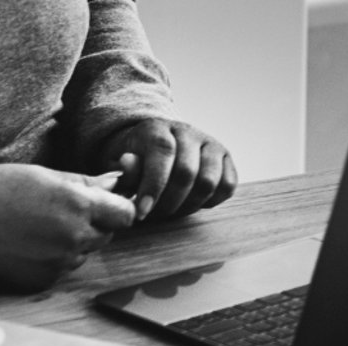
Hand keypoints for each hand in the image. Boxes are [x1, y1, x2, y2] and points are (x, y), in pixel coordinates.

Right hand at [0, 164, 134, 289]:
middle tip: (60, 212)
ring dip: (71, 242)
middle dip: (93, 224)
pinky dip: (51, 260)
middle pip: (106, 235)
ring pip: (83, 254)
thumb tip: (115, 183)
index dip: (118, 209)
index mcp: (78, 205)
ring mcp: (60, 262)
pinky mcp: (44, 281)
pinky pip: (62, 270)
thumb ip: (84, 183)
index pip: (125, 214)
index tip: (107, 206)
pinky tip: (26, 245)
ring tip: (36, 227)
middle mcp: (74, 237)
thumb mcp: (42, 175)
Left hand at [101, 119, 238, 221]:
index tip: (143, 211)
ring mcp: (210, 144)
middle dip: (169, 202)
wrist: (157, 148)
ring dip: (189, 205)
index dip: (153, 185)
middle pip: (186, 172)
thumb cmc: (137, 160)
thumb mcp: (119, 163)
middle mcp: (187, 131)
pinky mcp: (226, 158)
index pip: (162, 152)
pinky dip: (211, 201)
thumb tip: (128, 162)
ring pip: (209, 182)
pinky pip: (227, 186)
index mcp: (158, 127)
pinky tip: (193, 203)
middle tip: (156, 215)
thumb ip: (124, 168)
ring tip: (173, 211)